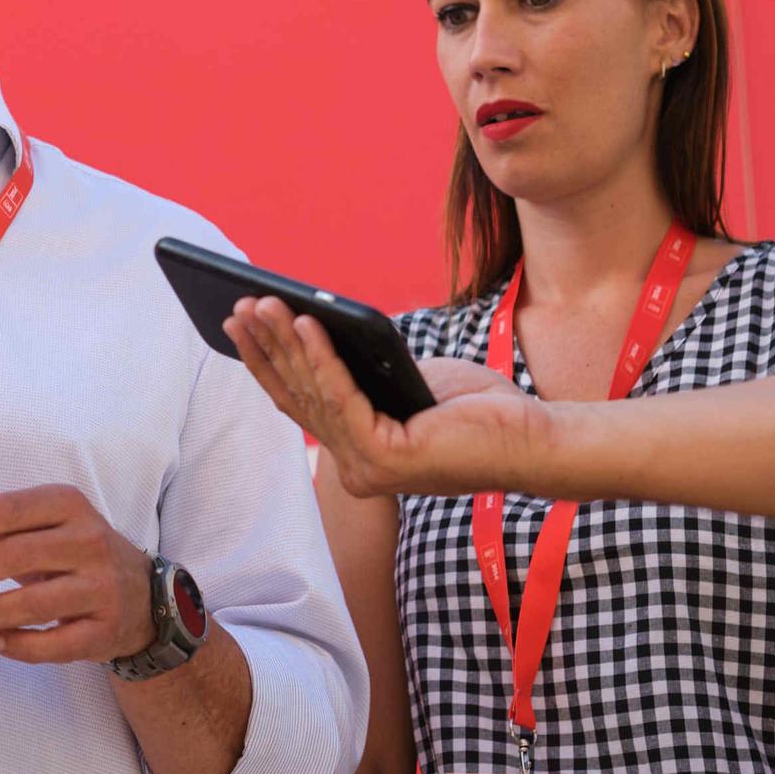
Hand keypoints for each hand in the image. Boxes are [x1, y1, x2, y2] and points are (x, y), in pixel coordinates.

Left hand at [0, 487, 153, 663]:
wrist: (142, 596)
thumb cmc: (70, 552)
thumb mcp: (30, 526)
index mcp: (67, 504)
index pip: (6, 509)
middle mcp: (89, 540)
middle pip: (15, 555)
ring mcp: (102, 587)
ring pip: (34, 603)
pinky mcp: (106, 630)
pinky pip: (56, 644)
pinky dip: (21, 646)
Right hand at [224, 295, 550, 497]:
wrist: (534, 438)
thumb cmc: (480, 409)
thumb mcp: (407, 379)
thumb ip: (365, 371)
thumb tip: (317, 329)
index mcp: (358, 452)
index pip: (300, 403)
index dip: (267, 363)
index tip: (241, 324)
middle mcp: (354, 469)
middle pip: (298, 396)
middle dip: (265, 346)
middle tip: (240, 305)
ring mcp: (366, 470)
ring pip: (314, 393)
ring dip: (285, 343)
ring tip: (266, 304)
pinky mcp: (384, 459)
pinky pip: (343, 396)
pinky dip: (322, 356)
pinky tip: (308, 322)